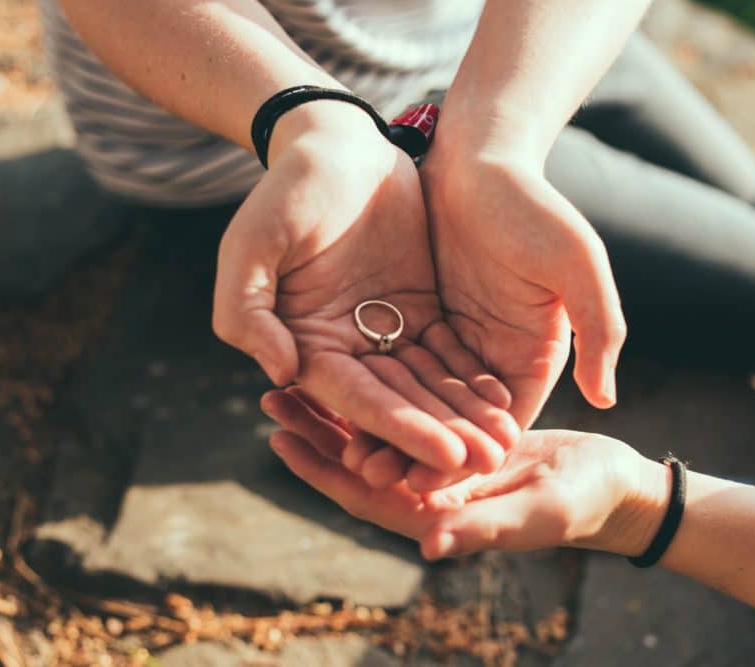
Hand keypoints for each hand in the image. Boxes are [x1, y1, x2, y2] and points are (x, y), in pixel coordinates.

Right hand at [213, 103, 519, 479]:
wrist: (337, 145)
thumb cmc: (286, 190)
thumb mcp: (251, 243)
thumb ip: (248, 311)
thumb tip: (282, 372)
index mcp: (304, 344)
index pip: (356, 399)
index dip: (401, 429)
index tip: (445, 455)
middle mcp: (345, 349)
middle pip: (399, 402)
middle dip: (442, 435)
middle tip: (489, 462)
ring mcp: (384, 331)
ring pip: (428, 385)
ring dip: (464, 416)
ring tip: (503, 444)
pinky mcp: (420, 311)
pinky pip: (450, 351)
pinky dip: (473, 378)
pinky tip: (506, 402)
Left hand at [262, 388, 666, 560]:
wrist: (611, 481)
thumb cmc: (581, 504)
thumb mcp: (536, 514)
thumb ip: (484, 527)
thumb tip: (427, 546)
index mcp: (435, 512)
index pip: (363, 494)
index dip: (319, 470)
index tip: (276, 440)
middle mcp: (428, 486)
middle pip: (359, 459)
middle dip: (314, 430)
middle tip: (269, 394)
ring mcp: (441, 458)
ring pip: (380, 430)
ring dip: (340, 406)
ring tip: (299, 371)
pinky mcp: (457, 431)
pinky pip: (410, 407)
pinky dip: (383, 386)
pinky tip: (360, 354)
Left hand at [369, 149, 622, 488]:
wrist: (482, 156)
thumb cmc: (535, 205)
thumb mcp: (578, 263)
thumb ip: (599, 329)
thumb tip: (607, 398)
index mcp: (536, 356)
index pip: (501, 422)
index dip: (469, 456)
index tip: (434, 485)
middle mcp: (495, 356)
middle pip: (457, 419)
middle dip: (421, 453)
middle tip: (381, 484)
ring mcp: (457, 339)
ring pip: (422, 397)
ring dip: (393, 428)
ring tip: (357, 459)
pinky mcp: (423, 319)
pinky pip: (397, 362)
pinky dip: (376, 387)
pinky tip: (343, 411)